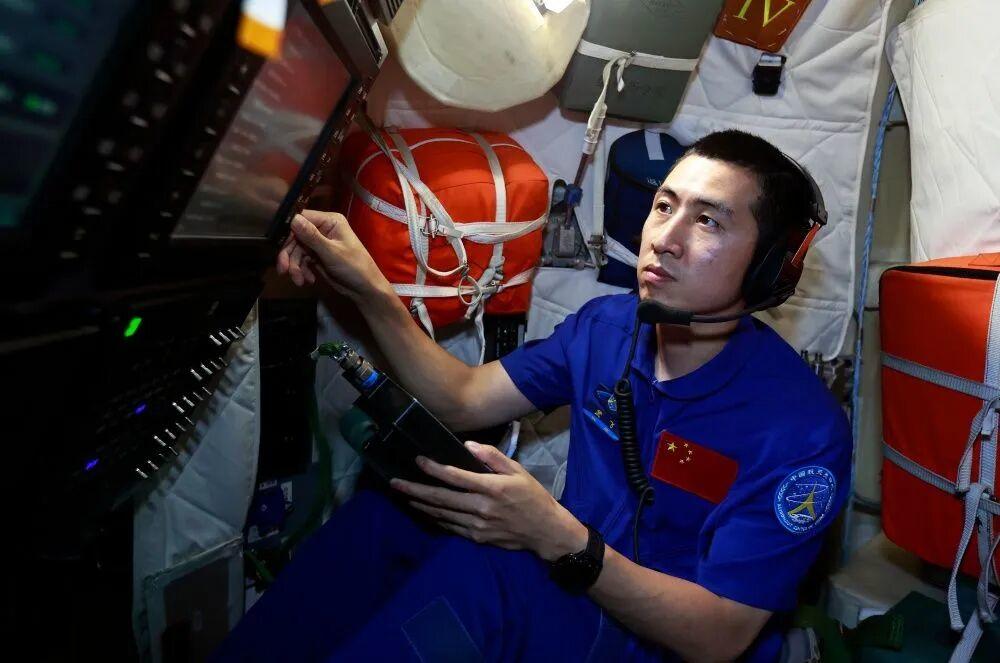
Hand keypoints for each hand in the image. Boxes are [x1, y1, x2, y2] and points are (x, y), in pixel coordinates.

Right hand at [276, 209, 388, 300]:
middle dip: (289, 254)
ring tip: (299, 280)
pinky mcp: (317, 257)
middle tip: (284, 270)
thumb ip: (311, 236)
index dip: (288, 232)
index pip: (301, 219)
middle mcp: (323, 229)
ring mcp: (319, 243)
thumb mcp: (331, 252)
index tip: (280, 246)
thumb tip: (293, 219)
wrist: (364, 290)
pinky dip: (301, 271)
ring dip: (294, 266)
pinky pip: (301, 260)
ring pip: (296, 250)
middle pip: (295, 236)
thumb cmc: (354, 267)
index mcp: (330, 221)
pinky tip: (307, 280)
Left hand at [390, 441, 588, 561]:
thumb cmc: (533, 497)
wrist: (546, 532)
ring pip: (442, 514)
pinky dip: (435, 518)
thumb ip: (493, 457)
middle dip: (415, 490)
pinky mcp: (477, 538)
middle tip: (395, 483)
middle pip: (441, 499)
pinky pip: (451, 526)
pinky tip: (425, 510)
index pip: (456, 477)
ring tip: (404, 495)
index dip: (434, 469)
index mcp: (492, 488)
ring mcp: (477, 526)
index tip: (418, 461)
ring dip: (421, 505)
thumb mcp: (518, 471)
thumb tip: (468, 445)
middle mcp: (481, 508)